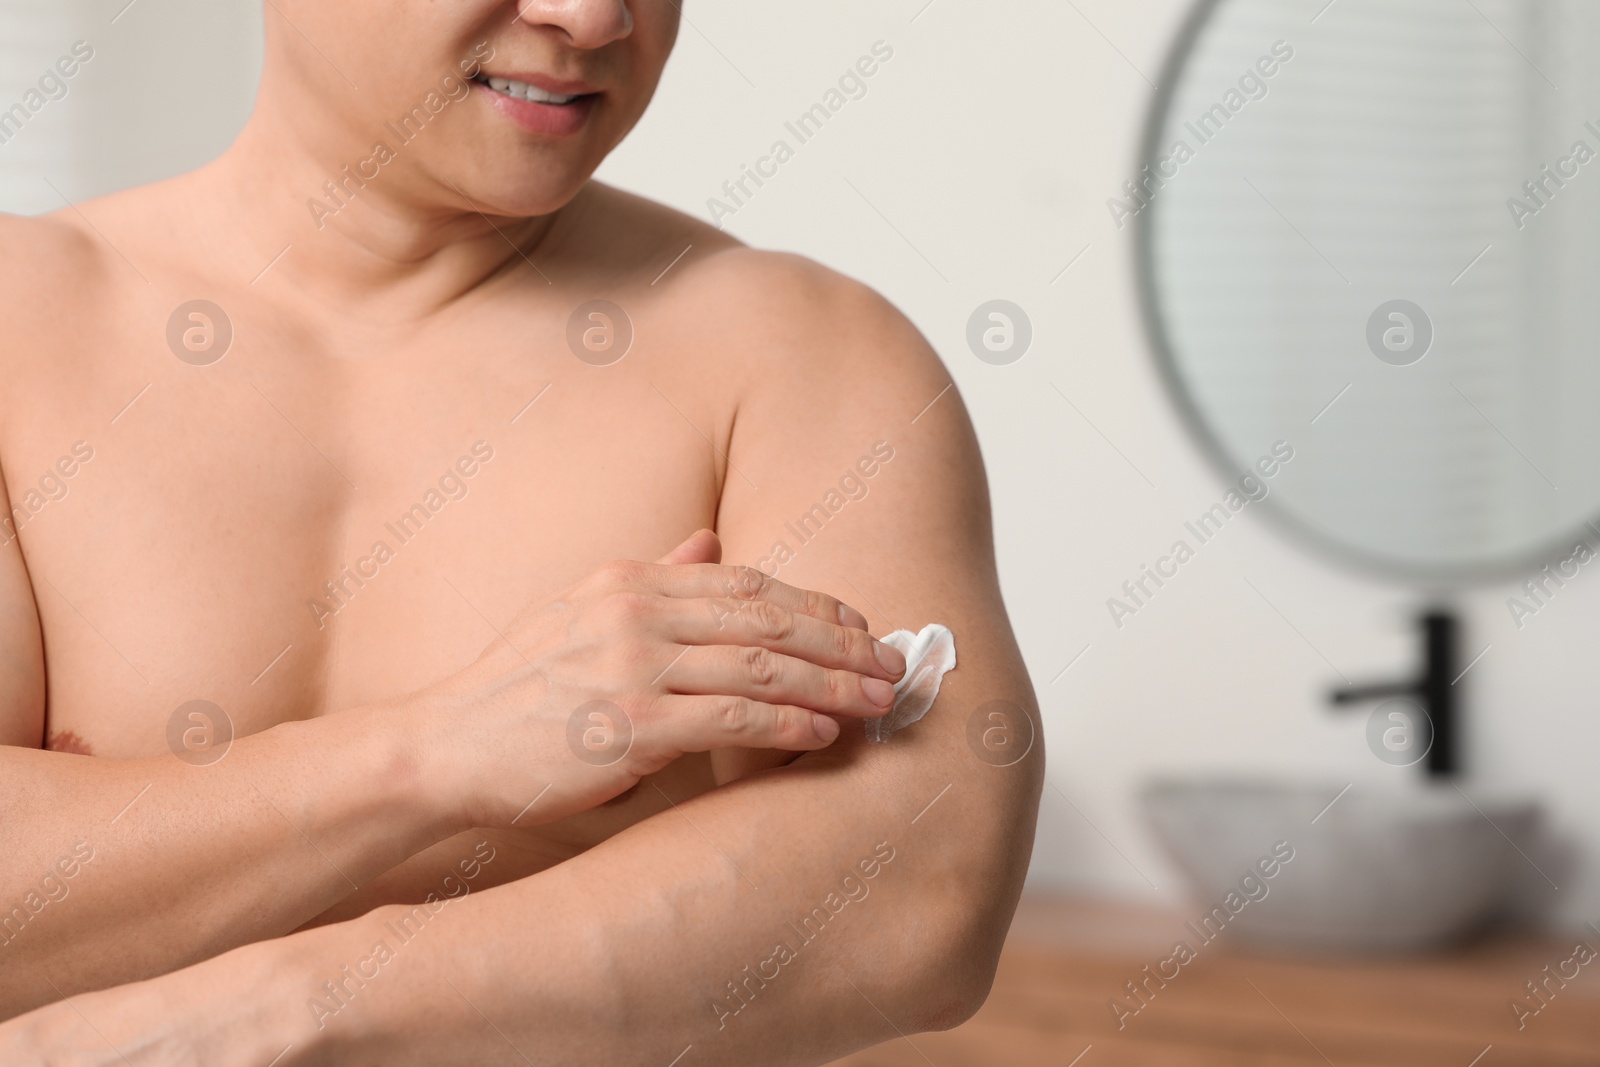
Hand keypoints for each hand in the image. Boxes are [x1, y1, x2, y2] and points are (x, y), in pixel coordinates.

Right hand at [405, 529, 906, 828]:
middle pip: (769, 617)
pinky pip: (731, 717)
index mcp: (630, 580)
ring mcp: (633, 666)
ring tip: (878, 701)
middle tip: (892, 663)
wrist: (445, 745)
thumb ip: (652, 577)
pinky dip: (788, 723)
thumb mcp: (580, 612)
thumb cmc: (517, 688)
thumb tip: (708, 541)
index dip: (814, 602)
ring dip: (833, 684)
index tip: (860, 624)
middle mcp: (637, 612)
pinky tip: (824, 733)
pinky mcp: (630, 725)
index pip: (747, 581)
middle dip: (842, 641)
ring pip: (763, 665)